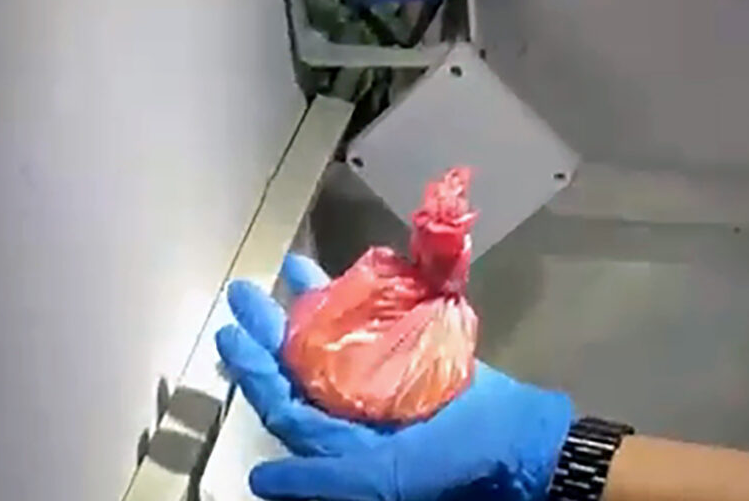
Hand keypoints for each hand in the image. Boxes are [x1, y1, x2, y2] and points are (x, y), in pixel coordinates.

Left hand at [215, 254, 573, 500]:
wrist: (518, 439)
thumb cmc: (447, 463)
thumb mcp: (379, 480)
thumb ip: (322, 479)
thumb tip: (259, 484)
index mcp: (338, 439)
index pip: (283, 402)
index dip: (253, 371)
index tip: (230, 333)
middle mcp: (352, 409)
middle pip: (299, 364)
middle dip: (271, 328)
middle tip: (247, 293)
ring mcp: (380, 379)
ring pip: (333, 338)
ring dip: (310, 304)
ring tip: (292, 268)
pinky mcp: (410, 356)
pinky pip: (373, 324)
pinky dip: (357, 299)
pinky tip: (346, 274)